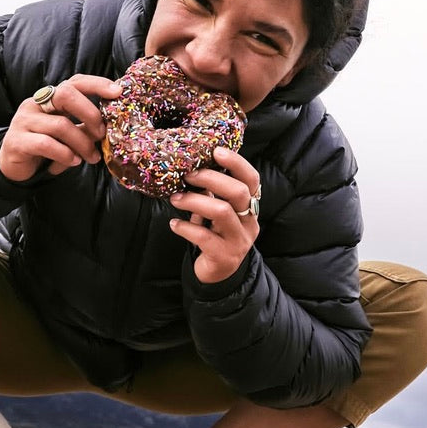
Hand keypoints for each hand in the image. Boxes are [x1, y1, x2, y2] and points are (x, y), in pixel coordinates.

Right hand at [0, 75, 120, 181]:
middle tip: (102, 133)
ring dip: (82, 143)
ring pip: (60, 125)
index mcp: (50, 98)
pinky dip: (65, 154)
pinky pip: (46, 144)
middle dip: (90, 113)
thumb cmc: (45, 147)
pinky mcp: (17, 141)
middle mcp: (35, 103)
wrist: (13, 166)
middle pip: (65, 95)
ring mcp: (24, 120)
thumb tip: (108, 127)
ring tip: (92, 157)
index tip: (117, 92)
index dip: (96, 84)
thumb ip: (84, 127)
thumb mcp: (68, 134)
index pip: (74, 82)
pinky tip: (74, 161)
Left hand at [168, 147, 260, 283]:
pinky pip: (205, 237)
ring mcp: (239, 241)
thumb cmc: (214, 237)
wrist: (217, 276)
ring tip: (175, 199)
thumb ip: (211, 195)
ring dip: (194, 201)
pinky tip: (174, 224)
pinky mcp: (225, 257)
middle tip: (188, 176)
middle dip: (210, 179)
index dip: (236, 163)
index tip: (215, 151)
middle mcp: (249, 223)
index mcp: (250, 208)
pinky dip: (185, 227)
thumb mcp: (216, 215)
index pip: (252, 180)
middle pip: (238, 193)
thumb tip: (191, 169)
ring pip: (222, 212)